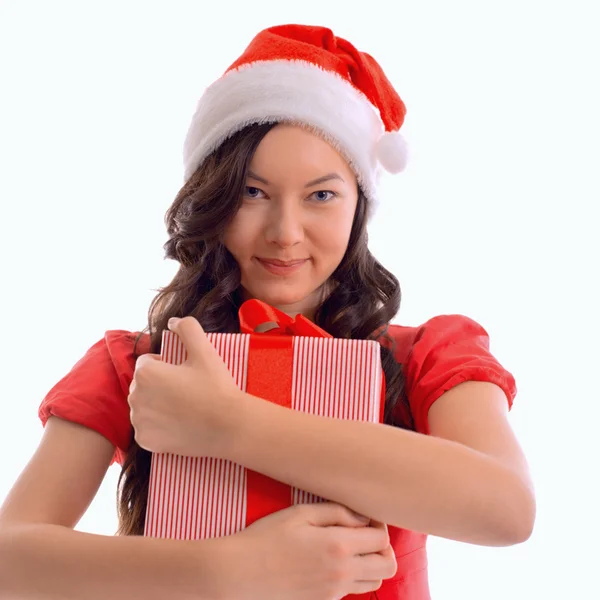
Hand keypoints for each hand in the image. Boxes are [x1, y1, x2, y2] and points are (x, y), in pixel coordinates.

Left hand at [127, 316, 241, 456]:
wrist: (229, 427)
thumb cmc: (217, 387)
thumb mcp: (205, 350)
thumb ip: (187, 328)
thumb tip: (172, 321)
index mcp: (146, 373)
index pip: (147, 362)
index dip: (167, 365)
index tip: (186, 374)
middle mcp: (135, 397)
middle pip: (143, 384)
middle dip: (158, 385)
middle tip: (186, 391)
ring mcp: (139, 422)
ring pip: (143, 406)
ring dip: (156, 405)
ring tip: (183, 408)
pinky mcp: (145, 441)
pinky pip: (146, 428)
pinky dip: (158, 427)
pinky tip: (178, 425)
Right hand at [219, 502, 396, 599]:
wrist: (238, 575)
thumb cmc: (266, 538)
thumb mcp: (300, 513)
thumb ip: (336, 512)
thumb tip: (363, 518)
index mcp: (338, 545)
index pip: (382, 538)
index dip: (378, 524)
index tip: (365, 517)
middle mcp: (342, 572)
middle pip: (387, 565)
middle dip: (382, 547)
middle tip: (364, 534)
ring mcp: (333, 592)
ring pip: (374, 582)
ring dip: (371, 564)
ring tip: (351, 548)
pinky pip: (352, 592)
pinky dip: (352, 577)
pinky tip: (332, 563)